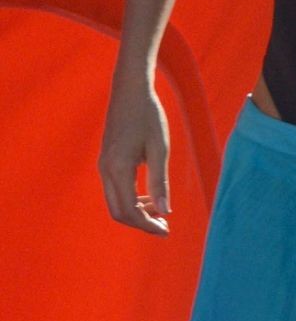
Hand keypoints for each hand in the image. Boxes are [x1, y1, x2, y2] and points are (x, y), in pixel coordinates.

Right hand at [99, 75, 171, 234]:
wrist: (130, 90)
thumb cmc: (148, 116)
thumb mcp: (160, 149)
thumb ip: (160, 181)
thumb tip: (164, 211)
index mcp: (118, 168)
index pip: (129, 210)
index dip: (148, 225)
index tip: (167, 230)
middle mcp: (106, 169)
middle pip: (118, 212)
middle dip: (141, 223)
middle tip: (164, 227)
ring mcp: (103, 165)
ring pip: (115, 202)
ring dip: (136, 212)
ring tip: (160, 213)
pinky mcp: (106, 160)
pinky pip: (115, 190)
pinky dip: (131, 199)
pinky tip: (149, 197)